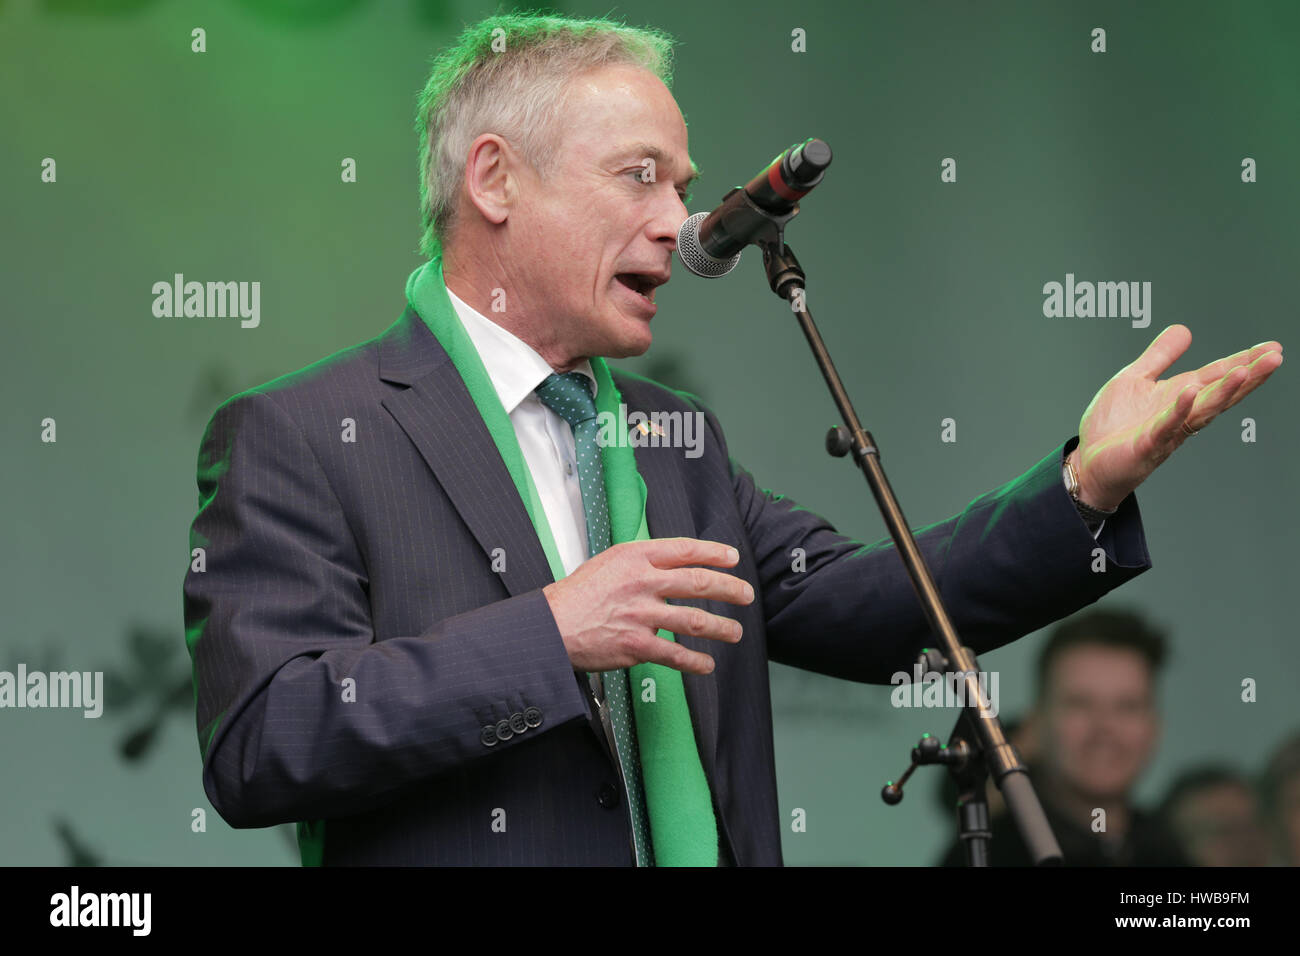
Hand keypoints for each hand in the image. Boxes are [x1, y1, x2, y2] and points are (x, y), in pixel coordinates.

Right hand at [543, 537, 754, 674]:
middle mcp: (641, 582)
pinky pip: (675, 654)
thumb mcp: (608, 562)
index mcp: (635, 557)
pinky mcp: (636, 645)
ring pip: (694, 620)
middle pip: (697, 582)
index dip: (714, 553)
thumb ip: (641, 561)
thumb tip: (672, 564)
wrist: (551, 626)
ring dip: (721, 627)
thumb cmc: (577, 595)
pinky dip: (695, 662)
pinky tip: (706, 665)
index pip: (684, 549)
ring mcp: (641, 614)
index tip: (732, 558)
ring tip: (735, 632)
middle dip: (728, 588)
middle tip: (745, 594)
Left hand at [1070, 324, 1282, 510]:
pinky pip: (1166, 426)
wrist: (1089, 463)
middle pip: (1220, 392)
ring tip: (1245, 371)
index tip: (1273, 348)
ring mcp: (1166, 430)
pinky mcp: (1147, 444)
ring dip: (1224, 391)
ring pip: (1202, 409)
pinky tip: (1191, 392)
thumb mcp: (1136, 380)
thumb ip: (1160, 356)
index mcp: (1179, 395)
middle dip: (1248, 376)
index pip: (1217, 375)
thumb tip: (1185, 330)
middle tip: (1275, 358)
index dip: (1244, 361)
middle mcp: (1180, 413)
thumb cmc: (1113, 426)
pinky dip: (1179, 410)